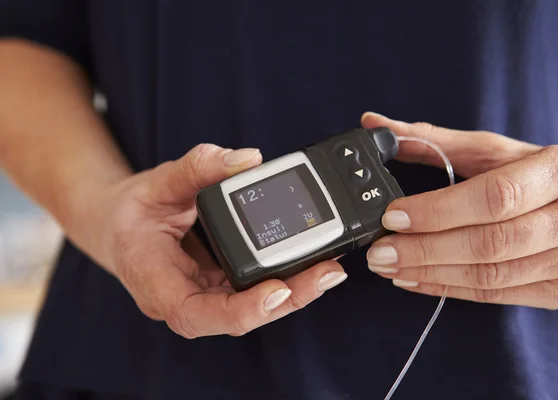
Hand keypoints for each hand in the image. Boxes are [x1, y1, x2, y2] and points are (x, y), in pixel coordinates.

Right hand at [81, 144, 346, 337]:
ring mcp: (206, 295)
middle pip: (240, 315)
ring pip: (253, 306)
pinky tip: (311, 260)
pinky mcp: (220, 285)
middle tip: (328, 272)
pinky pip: (254, 288)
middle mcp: (186, 299)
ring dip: (295, 291)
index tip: (279, 291)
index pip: (198, 314)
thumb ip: (197, 167)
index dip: (242, 310)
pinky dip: (285, 277)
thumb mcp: (156, 183)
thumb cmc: (130, 212)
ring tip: (330, 268)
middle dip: (289, 298)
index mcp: (158, 285)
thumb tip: (246, 158)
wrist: (117, 226)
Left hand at [361, 112, 557, 308]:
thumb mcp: (496, 151)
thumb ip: (435, 141)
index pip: (494, 197)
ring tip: (389, 266)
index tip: (393, 216)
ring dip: (430, 274)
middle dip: (425, 250)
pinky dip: (447, 289)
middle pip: (489, 243)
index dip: (438, 211)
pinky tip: (414, 280)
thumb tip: (373, 123)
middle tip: (379, 251)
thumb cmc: (539, 174)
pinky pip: (495, 296)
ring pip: (489, 277)